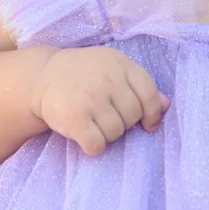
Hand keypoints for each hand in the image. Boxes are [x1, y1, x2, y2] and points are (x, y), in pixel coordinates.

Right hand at [32, 46, 167, 155]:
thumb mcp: (114, 71)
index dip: (151, 114)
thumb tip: (166, 105)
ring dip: (107, 135)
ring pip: (116, 133)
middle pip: (132, 117)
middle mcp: (107, 78)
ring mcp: (90, 98)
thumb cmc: (85, 75)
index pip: (148, 94)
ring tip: (93, 123)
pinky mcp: (74, 117)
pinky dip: (93, 145)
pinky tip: (84, 135)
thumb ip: (140, 87)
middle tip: (106, 116)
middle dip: (123, 123)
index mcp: (121, 64)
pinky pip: (96, 144)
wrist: (42, 76)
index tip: (146, 124)